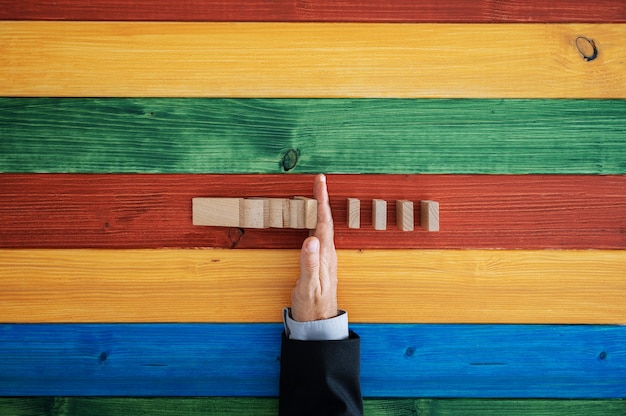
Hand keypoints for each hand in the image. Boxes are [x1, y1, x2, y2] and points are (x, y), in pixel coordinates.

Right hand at [290, 174, 338, 321]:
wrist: (318, 322)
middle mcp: (327, 252)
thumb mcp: (308, 285)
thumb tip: (310, 239)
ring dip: (319, 208)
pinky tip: (311, 222)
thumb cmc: (312, 305)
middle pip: (325, 219)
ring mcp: (325, 257)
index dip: (322, 199)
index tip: (320, 181)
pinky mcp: (320, 261)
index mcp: (325, 254)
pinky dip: (314, 222)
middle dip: (322, 198)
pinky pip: (318, 235)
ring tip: (315, 194)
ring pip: (322, 226)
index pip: (324, 220)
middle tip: (318, 180)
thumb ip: (309, 263)